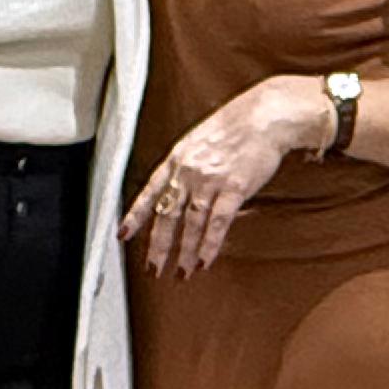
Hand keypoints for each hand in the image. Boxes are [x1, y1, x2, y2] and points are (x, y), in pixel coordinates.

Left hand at [121, 76, 335, 278]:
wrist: (264, 116)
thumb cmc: (235, 127)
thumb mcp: (198, 141)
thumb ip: (186, 167)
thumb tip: (177, 191)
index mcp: (176, 159)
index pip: (149, 193)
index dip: (135, 216)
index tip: (123, 236)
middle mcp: (188, 171)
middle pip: (167, 215)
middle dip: (158, 246)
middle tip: (153, 269)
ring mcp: (210, 180)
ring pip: (190, 223)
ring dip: (184, 252)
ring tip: (181, 273)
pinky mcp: (234, 188)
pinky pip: (218, 222)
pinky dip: (209, 245)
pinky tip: (204, 261)